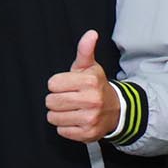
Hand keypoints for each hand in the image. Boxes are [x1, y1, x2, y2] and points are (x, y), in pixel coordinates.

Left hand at [44, 29, 121, 143]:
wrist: (115, 110)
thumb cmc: (96, 87)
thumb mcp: (89, 67)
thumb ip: (85, 50)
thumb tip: (91, 34)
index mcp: (90, 81)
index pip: (53, 83)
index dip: (57, 84)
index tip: (67, 85)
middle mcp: (91, 100)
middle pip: (51, 101)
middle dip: (56, 99)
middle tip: (68, 98)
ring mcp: (90, 118)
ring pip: (53, 117)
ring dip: (58, 114)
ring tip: (71, 109)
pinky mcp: (87, 134)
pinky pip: (61, 131)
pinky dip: (65, 127)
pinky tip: (75, 119)